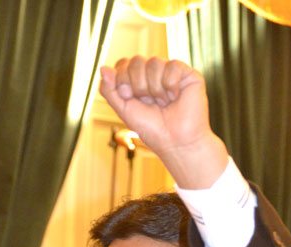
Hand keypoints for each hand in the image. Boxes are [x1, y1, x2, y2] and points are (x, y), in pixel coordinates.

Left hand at [99, 56, 227, 188]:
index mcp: (137, 81)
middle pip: (136, 61)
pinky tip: (175, 97)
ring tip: (163, 103)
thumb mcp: (124, 111)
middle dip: (137, 85)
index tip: (128, 97)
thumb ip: (110, 91)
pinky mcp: (187, 74)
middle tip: (148, 102)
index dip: (122, 79)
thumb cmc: (152, 130)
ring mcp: (170, 73)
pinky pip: (172, 66)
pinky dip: (170, 85)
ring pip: (154, 62)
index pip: (123, 64)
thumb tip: (103, 68)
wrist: (175, 142)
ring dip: (154, 89)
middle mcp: (153, 74)